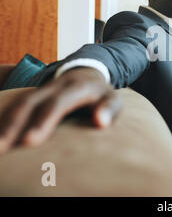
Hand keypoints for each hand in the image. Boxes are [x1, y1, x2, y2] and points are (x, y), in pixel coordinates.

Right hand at [0, 68, 121, 154]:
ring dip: (5, 124)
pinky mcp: (34, 96)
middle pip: (31, 103)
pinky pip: (15, 106)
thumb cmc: (102, 94)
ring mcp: (41, 90)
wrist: (88, 73)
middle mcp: (55, 86)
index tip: (30, 141)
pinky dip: (5, 120)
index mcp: (76, 87)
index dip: (43, 121)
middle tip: (2, 147)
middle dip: (14, 124)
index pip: (58, 104)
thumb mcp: (113, 99)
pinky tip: (0, 137)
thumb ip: (109, 109)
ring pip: (19, 104)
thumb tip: (100, 122)